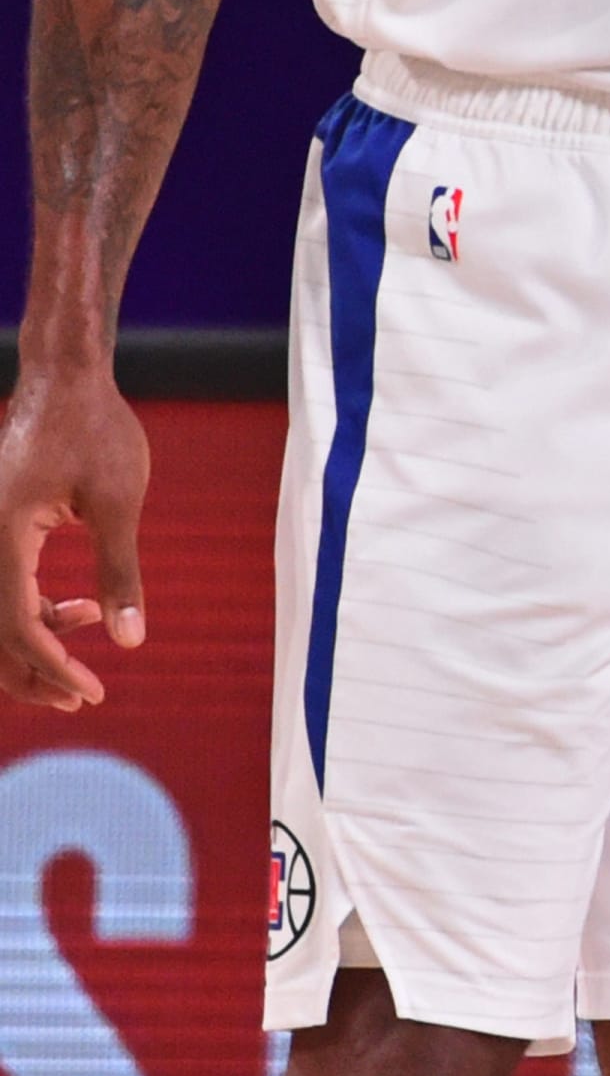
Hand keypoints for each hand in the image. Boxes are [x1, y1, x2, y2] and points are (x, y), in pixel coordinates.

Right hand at [0, 368, 148, 711]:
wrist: (66, 377)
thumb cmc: (96, 430)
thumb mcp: (116, 502)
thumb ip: (119, 573)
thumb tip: (130, 640)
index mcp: (3, 536)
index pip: (17, 625)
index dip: (52, 667)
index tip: (92, 692)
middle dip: (33, 673)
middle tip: (81, 698)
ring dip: (33, 644)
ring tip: (85, 660)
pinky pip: (4, 588)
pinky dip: (33, 611)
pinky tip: (79, 612)